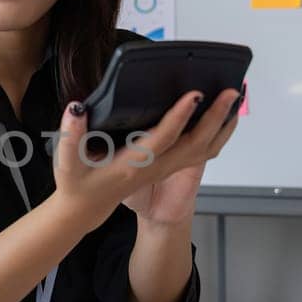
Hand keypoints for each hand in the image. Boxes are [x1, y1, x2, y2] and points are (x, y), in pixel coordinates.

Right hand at [49, 88, 241, 231]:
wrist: (84, 210)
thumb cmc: (77, 185)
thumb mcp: (66, 163)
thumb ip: (70, 136)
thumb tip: (76, 109)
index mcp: (132, 165)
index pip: (163, 139)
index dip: (179, 116)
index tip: (195, 94)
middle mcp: (154, 167)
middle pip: (195, 144)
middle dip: (215, 117)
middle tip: (230, 91)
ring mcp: (163, 169)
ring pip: (203, 150)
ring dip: (222, 126)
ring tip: (235, 99)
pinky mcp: (166, 167)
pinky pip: (199, 152)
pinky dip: (215, 135)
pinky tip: (222, 117)